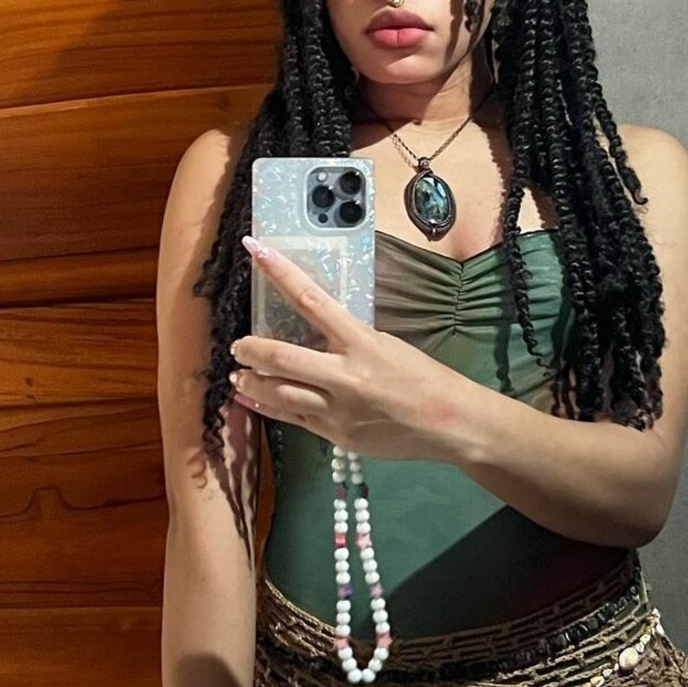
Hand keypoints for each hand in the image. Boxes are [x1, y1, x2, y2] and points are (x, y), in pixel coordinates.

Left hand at [229, 236, 476, 459]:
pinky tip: (253, 400)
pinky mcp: (335, 435)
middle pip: (281, 357)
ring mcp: (337, 410)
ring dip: (251, 382)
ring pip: (278, 393)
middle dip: (250, 348)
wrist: (449, 423)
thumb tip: (315, 330)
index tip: (256, 250)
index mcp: (362, 343)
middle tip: (238, 344)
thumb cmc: (423, 377)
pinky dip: (266, 407)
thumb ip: (349, 339)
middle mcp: (345, 376)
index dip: (280, 273)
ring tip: (238, 375)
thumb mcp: (387, 345)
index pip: (311, 300)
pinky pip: (291, 419)